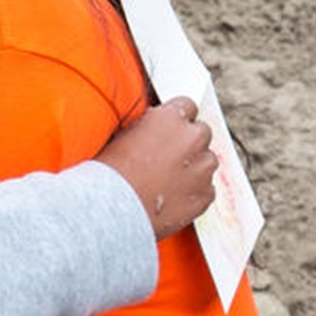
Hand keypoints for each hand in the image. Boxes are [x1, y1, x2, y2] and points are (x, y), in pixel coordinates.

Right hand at [95, 98, 217, 238]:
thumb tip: (153, 129)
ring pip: (207, 161)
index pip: (187, 106)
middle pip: (201, 132)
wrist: (111, 209)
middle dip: (188, 143)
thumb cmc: (109, 173)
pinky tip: (171, 198)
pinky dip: (193, 192)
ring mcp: (203, 168)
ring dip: (193, 168)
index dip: (176, 120)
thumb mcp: (123, 135)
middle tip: (166, 158)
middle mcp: (194, 138)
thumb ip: (149, 126)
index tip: (168, 131)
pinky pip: (206, 189)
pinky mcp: (205, 195)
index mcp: (171, 118)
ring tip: (166, 181)